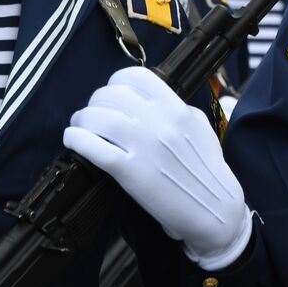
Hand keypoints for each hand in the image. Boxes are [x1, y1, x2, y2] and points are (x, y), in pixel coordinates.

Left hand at [64, 66, 251, 269]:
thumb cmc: (208, 169)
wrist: (215, 208)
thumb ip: (178, 109)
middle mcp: (159, 121)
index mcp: (176, 108)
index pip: (136, 77)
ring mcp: (144, 146)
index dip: (116, 82)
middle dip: (95, 102)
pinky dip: (77, 139)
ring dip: (82, 119)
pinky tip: (72, 139)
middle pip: (112, 95)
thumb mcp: (199, 127)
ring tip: (79, 126)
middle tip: (92, 113)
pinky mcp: (131, 172)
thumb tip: (152, 102)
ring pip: (99, 118)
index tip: (112, 93)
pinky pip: (95, 148)